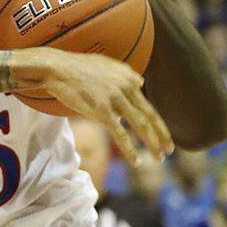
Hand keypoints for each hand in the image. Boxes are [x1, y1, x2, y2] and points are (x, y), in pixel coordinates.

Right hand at [31, 48, 173, 162]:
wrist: (57, 68)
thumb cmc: (77, 66)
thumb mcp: (106, 64)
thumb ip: (126, 73)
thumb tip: (140, 82)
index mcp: (129, 78)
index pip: (147, 105)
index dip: (157, 123)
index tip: (162, 136)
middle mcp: (127, 88)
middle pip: (149, 116)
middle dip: (162, 135)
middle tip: (169, 151)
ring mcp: (115, 99)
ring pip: (140, 125)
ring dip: (152, 144)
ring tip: (158, 159)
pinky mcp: (102, 111)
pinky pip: (121, 134)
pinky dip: (130, 150)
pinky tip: (137, 162)